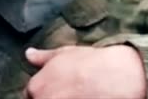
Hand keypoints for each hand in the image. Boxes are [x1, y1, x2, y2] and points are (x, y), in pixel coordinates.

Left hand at [23, 45, 147, 98]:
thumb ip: (42, 57)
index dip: (46, 93)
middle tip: (72, 93)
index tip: (59, 90)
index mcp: (36, 88)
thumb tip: (29, 54)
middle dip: (52, 98)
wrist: (118, 77)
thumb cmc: (91, 63)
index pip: (31, 96)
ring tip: (82, 96)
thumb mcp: (64, 54)